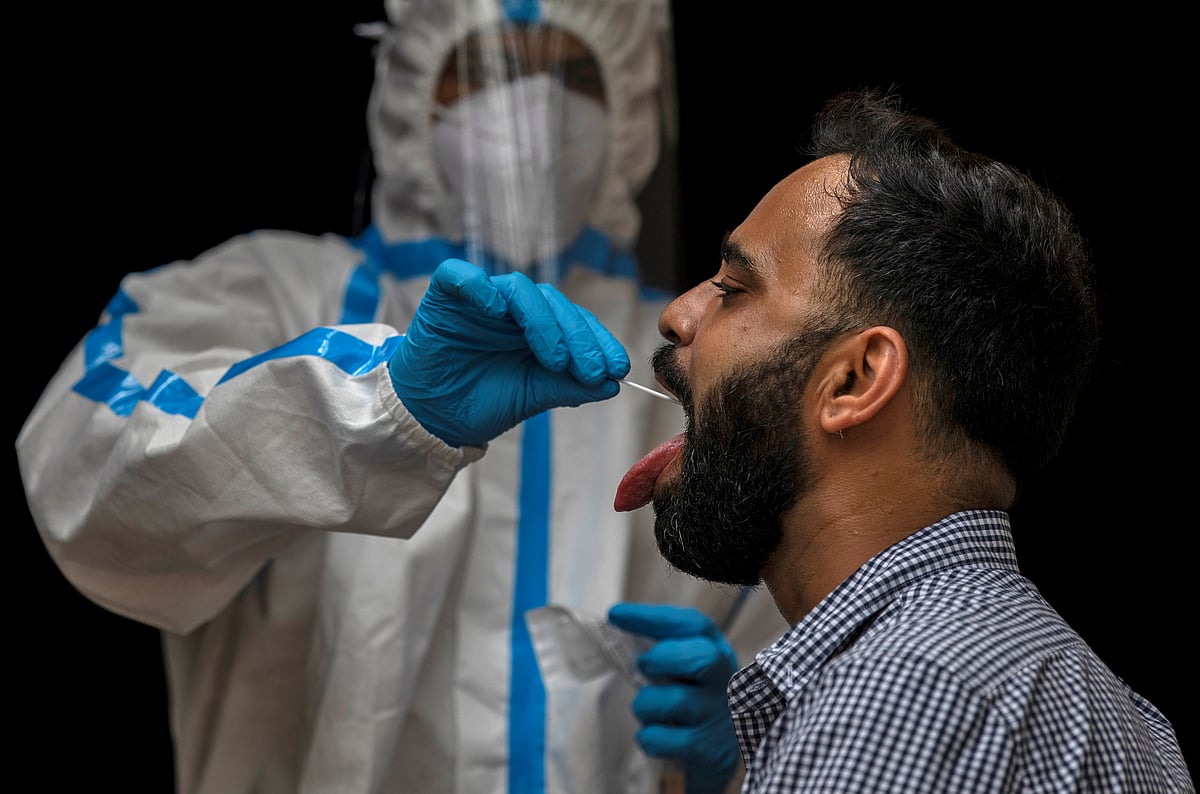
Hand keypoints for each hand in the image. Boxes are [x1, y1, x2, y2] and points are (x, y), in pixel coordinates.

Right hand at [390, 259, 629, 445]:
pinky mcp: (446, 294)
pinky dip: (480, 288)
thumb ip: (569, 386)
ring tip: (555, 358)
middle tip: (591, 369)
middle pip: (553, 303)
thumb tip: (611, 384)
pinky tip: (495, 310)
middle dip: (578, 337)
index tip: (616, 369)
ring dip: (544, 321)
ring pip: (519, 289)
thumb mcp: (532, 396)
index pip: (575, 322)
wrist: (432, 417)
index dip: (598, 342)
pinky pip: (462, 277)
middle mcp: (514, 309)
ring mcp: (482, 299)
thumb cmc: (480, 402)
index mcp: (538, 329)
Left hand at [608, 602, 740, 793]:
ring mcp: (720, 717)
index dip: (652, 618)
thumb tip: (617, 626)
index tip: (615, 615)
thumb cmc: (694, 703)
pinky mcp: (708, 751)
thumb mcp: (687, 670)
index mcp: (718, 653)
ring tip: (650, 713)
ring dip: (646, 706)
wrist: (721, 755)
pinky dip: (648, 737)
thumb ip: (664, 650)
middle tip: (643, 668)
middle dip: (661, 659)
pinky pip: (661, 738)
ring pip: (674, 701)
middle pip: (701, 658)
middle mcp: (726, 682)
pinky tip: (657, 737)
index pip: (692, 625)